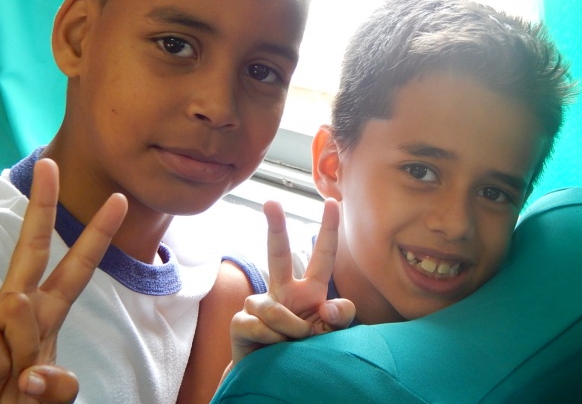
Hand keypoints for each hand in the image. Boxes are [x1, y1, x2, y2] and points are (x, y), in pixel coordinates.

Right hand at [0, 158, 127, 403]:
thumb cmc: (11, 402)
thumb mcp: (50, 396)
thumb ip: (57, 386)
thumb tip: (35, 373)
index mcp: (47, 311)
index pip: (76, 266)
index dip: (97, 234)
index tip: (116, 200)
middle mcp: (17, 305)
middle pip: (31, 247)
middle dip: (42, 203)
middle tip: (49, 163)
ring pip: (20, 308)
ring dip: (23, 352)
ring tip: (7, 376)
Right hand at [228, 198, 354, 366]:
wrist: (272, 380)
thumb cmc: (303, 353)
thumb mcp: (330, 337)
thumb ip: (340, 319)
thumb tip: (329, 303)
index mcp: (309, 291)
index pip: (322, 257)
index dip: (329, 230)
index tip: (333, 202)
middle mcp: (282, 291)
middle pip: (278, 253)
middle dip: (275, 226)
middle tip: (271, 202)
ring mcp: (259, 304)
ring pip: (275, 309)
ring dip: (289, 331)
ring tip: (290, 345)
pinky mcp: (241, 321)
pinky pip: (259, 325)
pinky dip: (271, 340)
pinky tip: (270, 349)